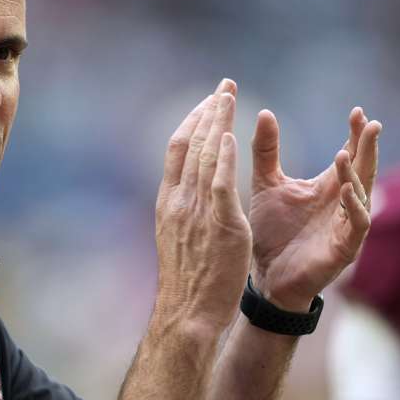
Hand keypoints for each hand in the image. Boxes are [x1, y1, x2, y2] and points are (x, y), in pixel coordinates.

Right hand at [153, 79, 251, 331]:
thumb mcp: (179, 238)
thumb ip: (186, 211)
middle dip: (208, 111)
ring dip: (217, 122)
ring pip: (204, 157)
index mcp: (169, 202)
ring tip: (229, 96)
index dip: (193, 121)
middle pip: (190, 144)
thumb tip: (192, 192)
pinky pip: (219, 184)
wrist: (187, 314)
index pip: (177, 150)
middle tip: (224, 86)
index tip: (208, 101)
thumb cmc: (188, 282)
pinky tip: (230, 135)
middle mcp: (179, 201)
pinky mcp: (220, 226)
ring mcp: (197, 212)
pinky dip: (223, 157)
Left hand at [248, 107, 380, 310]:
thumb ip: (266, 150)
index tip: (357, 112)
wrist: (265, 276)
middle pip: (363, 169)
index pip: (350, 155)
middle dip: (368, 147)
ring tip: (344, 154)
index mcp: (328, 186)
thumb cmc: (271, 231)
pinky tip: (346, 189)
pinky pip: (356, 224)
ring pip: (360, 194)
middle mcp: (342, 203)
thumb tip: (264, 111)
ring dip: (354, 174)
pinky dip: (354, 207)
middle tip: (371, 124)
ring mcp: (346, 225)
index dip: (356, 135)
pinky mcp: (344, 248)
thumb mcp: (266, 184)